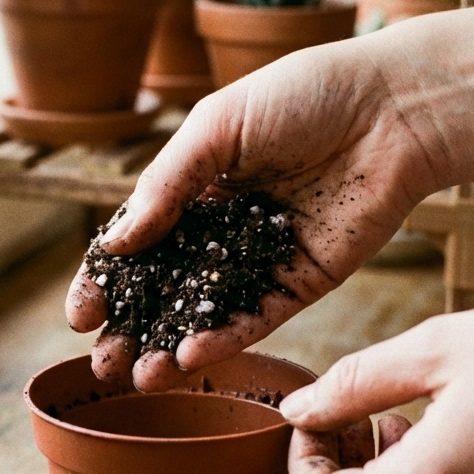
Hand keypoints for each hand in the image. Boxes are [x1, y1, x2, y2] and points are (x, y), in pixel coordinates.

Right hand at [66, 35, 452, 390]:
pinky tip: (190, 357)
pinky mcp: (304, 280)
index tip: (81, 317)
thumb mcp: (217, 127)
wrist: (392, 108)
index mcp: (196, 187)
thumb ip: (167, 185)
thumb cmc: (303, 95)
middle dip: (133, 330)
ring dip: (171, 347)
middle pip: (167, 290)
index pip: (139, 244)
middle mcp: (225, 228)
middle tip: (103, 367)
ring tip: (139, 378)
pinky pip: (258, 317)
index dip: (107, 281)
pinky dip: (224, 338)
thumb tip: (117, 243)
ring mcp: (263, 258)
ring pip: (208, 313)